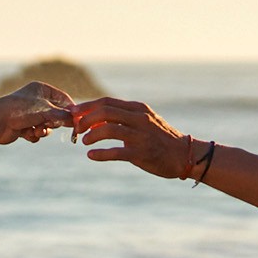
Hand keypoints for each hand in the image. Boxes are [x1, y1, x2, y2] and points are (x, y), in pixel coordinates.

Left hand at [0, 81, 74, 143]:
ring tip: (36, 130)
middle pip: (56, 114)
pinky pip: (37, 132)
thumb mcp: (46, 111)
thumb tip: (76, 120)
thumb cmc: (20, 111)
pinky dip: (34, 135)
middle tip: (50, 125)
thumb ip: (63, 116)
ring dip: (43, 130)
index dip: (70, 110)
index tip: (77, 121)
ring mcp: (29, 113)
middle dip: (53, 122)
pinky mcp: (24, 125)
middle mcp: (36, 100)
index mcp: (41, 89)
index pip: (63, 98)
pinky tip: (26, 134)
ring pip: (47, 125)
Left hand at [70, 97, 201, 178]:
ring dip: (91, 135)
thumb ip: (122, 118)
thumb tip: (94, 121)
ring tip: (84, 142)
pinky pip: (115, 152)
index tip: (73, 113)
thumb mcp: (143, 121)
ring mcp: (141, 136)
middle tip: (77, 129)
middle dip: (86, 119)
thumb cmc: (159, 138)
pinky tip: (92, 156)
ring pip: (108, 130)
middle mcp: (139, 119)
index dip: (86, 107)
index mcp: (137, 109)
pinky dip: (100, 154)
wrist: (184, 154)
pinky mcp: (141, 153)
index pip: (106, 102)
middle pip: (105, 112)